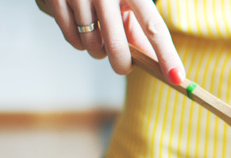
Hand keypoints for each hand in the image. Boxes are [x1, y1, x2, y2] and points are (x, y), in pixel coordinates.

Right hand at [36, 0, 185, 83]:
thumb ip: (138, 29)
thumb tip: (154, 63)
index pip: (154, 27)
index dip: (166, 55)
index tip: (176, 77)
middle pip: (117, 47)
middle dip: (123, 65)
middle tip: (125, 66)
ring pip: (92, 46)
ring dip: (98, 50)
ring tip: (99, 32)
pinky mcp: (54, 0)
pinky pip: (72, 40)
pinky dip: (79, 42)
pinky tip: (81, 25)